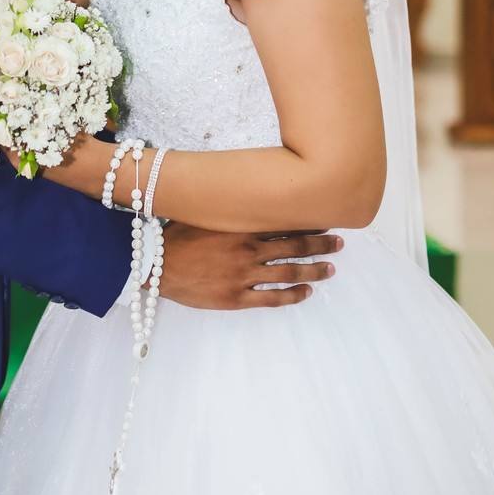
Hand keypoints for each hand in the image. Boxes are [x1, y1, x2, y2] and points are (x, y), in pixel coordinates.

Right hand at [158, 225, 341, 309]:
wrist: (154, 264)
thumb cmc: (177, 234)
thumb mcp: (206, 212)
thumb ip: (231, 208)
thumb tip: (253, 196)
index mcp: (242, 225)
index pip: (285, 221)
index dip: (309, 221)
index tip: (327, 219)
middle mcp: (248, 249)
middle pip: (295, 246)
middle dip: (320, 244)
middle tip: (339, 244)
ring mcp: (244, 275)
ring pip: (289, 272)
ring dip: (313, 270)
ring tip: (330, 269)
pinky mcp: (237, 297)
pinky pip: (272, 298)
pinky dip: (293, 296)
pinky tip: (306, 293)